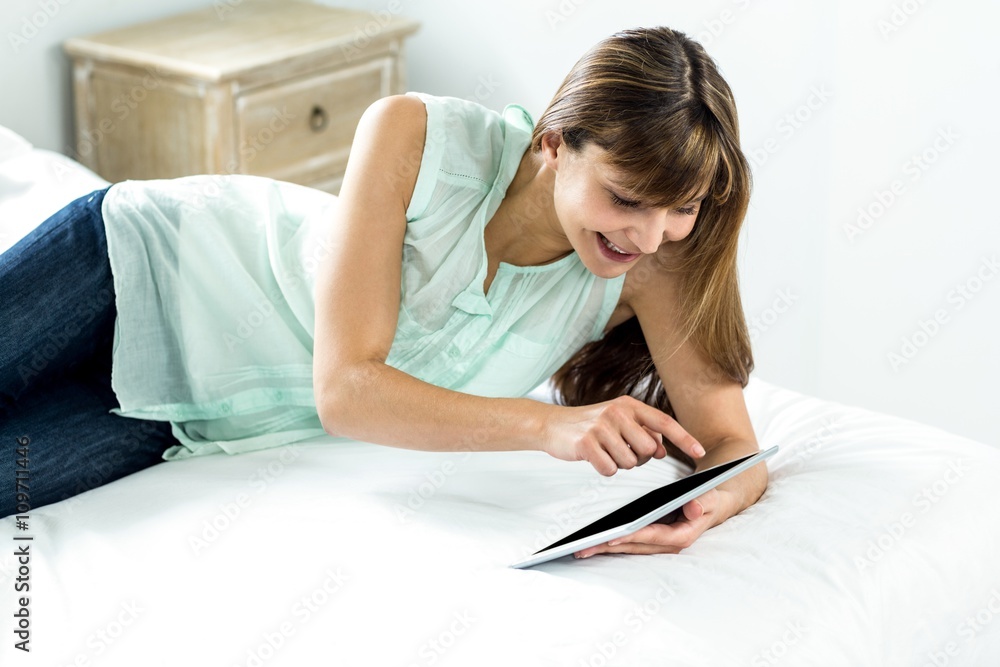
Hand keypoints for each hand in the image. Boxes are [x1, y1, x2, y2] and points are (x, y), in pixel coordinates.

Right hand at [540, 396, 705, 475]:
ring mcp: (601, 427)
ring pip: (629, 462)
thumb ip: (641, 432)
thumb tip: (661, 450)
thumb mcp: (618, 422)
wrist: (552, 425)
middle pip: (648, 449)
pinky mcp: (586, 443)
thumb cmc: (589, 425)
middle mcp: (617, 413)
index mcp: (628, 405)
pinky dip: (604, 469)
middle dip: (639, 458)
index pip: (663, 422)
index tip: (700, 452)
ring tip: (604, 451)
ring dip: (619, 463)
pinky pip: (609, 469)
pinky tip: (594, 458)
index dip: (683, 438)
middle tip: (622, 451)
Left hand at [571, 487, 735, 558]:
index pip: (653, 536)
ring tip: (580, 549)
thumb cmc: (708, 499)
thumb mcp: (710, 497)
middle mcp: (667, 544)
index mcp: (682, 535)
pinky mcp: (649, 539)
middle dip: (609, 547)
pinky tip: (592, 543)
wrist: (710, 505)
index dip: (633, 536)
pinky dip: (610, 544)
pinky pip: (628, 543)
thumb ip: (704, 502)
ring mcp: (657, 543)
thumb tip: (693, 508)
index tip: (613, 536)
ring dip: (605, 549)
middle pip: (634, 546)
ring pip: (628, 548)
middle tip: (584, 547)